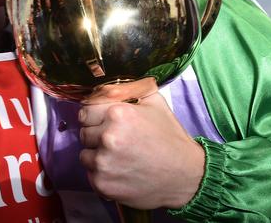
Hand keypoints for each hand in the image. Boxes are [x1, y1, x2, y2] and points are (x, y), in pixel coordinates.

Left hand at [78, 77, 204, 208]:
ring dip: (97, 155)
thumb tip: (108, 85)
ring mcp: (103, 162)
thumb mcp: (155, 103)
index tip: (103, 122)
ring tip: (120, 157)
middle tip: (117, 141)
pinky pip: (91, 174)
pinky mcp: (103, 184)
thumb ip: (130, 89)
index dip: (95, 116)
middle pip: (84, 132)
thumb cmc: (170, 138)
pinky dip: (102, 174)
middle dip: (96, 135)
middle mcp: (107, 137)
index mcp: (117, 113)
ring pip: (85, 155)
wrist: (186, 175)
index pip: (86, 111)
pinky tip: (121, 171)